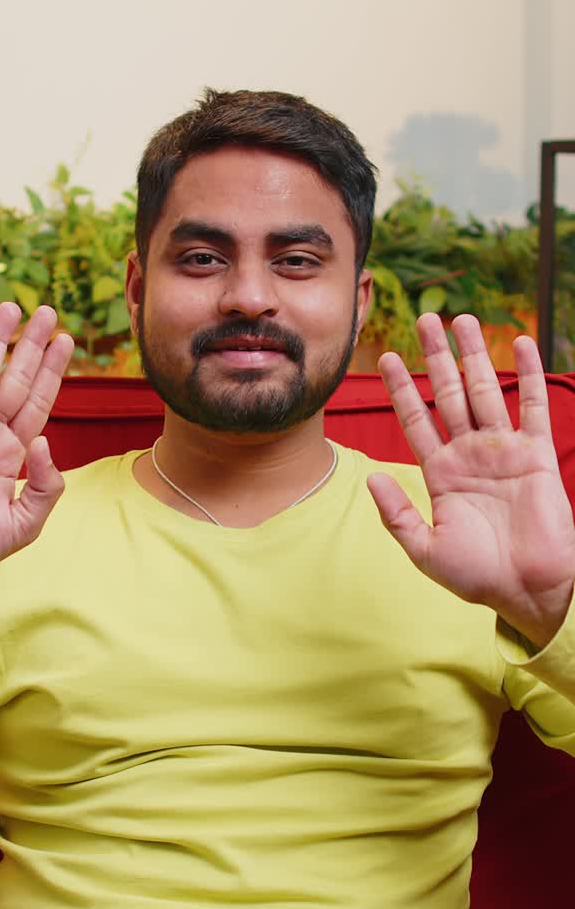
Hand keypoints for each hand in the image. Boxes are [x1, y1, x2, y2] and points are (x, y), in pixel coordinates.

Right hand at [0, 303, 73, 632]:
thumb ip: (45, 487)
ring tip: (9, 309)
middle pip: (13, 381)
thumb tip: (45, 442)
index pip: (38, 404)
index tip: (66, 341)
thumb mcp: (23, 525)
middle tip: (47, 312)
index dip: (52, 373)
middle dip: (31, 348)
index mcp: (13, 456)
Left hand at [367, 313, 574, 649]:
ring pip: (486, 390)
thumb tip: (371, 480)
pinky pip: (532, 406)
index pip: (415, 420)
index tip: (385, 357)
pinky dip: (529, 374)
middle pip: (448, 394)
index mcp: (440, 474)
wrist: (527, 590)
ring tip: (462, 318)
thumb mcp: (425, 550)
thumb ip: (397, 516)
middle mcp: (470, 455)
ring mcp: (504, 451)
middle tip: (425, 318)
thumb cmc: (476, 577)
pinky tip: (520, 343)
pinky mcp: (537, 454)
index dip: (401, 389)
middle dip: (436, 356)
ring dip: (474, 354)